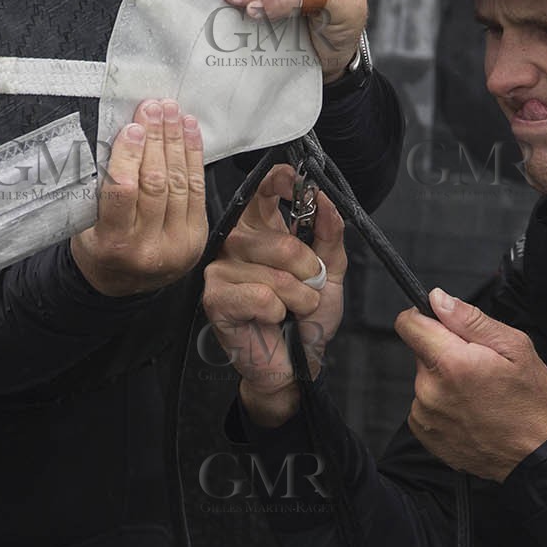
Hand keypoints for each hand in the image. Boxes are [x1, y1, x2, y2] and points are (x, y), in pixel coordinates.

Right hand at [70, 98, 205, 296]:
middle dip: (156, 140)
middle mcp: (149, 248)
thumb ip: (101, 188)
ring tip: (172, 113)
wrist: (123, 283)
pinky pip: (198, 190)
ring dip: (176, 143)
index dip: (129, 156)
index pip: (123, 192)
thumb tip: (122, 136)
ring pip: (180, 184)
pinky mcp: (198, 238)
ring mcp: (178, 244)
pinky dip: (194, 157)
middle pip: (155, 184)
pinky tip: (190, 132)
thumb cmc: (98, 245)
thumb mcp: (85, 224)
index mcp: (113, 244)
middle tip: (154, 108)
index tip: (133, 127)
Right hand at [201, 164, 347, 426]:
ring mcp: (222, 269)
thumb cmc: (307, 318)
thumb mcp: (330, 273)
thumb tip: (326, 200)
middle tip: (308, 289)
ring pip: (275, 273)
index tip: (305, 189)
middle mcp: (237, 243)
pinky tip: (271, 319)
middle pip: (280, 241)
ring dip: (298, 297)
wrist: (296, 364)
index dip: (284, 182)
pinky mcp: (215, 297)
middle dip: (308, 272)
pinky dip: (277, 311)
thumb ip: (330, 235)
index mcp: (262, 229)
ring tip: (292, 309)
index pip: (263, 189)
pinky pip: (260, 296)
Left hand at [393, 288, 546, 481]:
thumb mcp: (515, 347)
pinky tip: (470, 410)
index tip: (443, 323)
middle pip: (421, 351)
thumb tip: (439, 300)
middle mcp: (430, 389)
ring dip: (444, 379)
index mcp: (451, 363)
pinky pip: (425, 403)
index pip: (408, 324)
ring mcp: (424, 414)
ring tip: (479, 393)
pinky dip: (443, 403)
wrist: (535, 457)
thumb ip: (471, 320)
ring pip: (425, 378)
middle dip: (445, 351)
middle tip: (479, 366)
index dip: (424, 317)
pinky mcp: (425, 433)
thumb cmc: (532, 404)